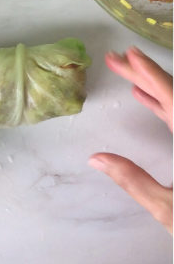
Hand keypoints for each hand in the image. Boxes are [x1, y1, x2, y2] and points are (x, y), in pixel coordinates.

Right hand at [88, 47, 172, 232]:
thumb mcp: (168, 208)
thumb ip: (133, 181)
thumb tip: (97, 158)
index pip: (172, 100)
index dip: (150, 75)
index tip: (130, 55)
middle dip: (145, 76)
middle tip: (117, 59)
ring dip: (153, 89)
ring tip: (127, 74)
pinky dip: (163, 105)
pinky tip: (147, 100)